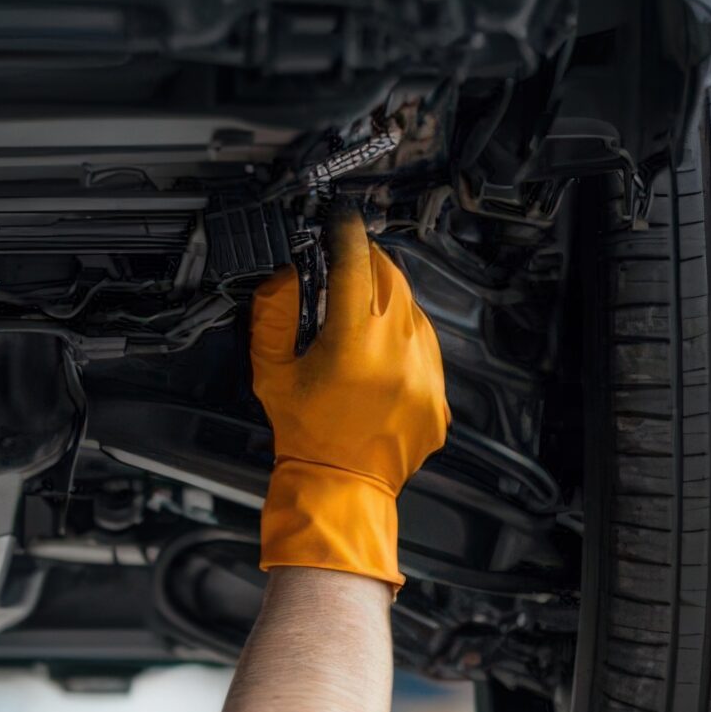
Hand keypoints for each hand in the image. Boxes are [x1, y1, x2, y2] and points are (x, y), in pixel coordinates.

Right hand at [248, 212, 447, 587]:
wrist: (339, 489)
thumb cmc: (304, 437)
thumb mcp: (272, 372)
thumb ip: (275, 315)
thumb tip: (288, 274)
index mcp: (351, 342)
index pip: (355, 262)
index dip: (346, 233)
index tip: (341, 221)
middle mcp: (396, 351)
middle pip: (390, 276)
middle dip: (367, 267)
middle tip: (344, 274)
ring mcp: (424, 370)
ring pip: (412, 308)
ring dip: (386, 305)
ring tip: (358, 329)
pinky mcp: (438, 390)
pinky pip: (425, 345)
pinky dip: (403, 341)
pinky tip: (378, 362)